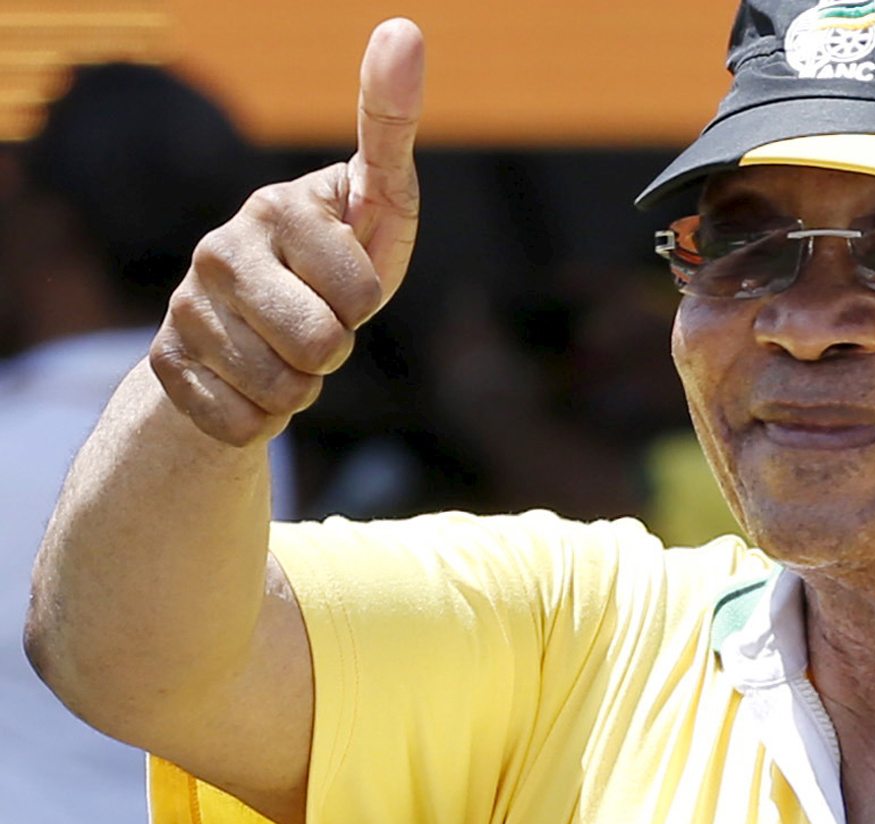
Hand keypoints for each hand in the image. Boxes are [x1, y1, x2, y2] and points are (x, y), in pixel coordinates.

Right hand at [149, 19, 424, 445]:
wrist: (258, 326)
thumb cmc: (337, 259)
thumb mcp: (378, 203)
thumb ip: (390, 127)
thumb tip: (403, 28)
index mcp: (275, 208)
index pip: (360, 294)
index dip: (364, 302)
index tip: (344, 278)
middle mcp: (219, 251)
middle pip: (320, 348)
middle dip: (336, 349)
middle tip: (319, 322)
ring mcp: (185, 310)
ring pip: (282, 393)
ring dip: (301, 386)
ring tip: (286, 348)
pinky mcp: (165, 366)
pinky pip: (243, 426)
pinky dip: (263, 418)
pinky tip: (251, 381)